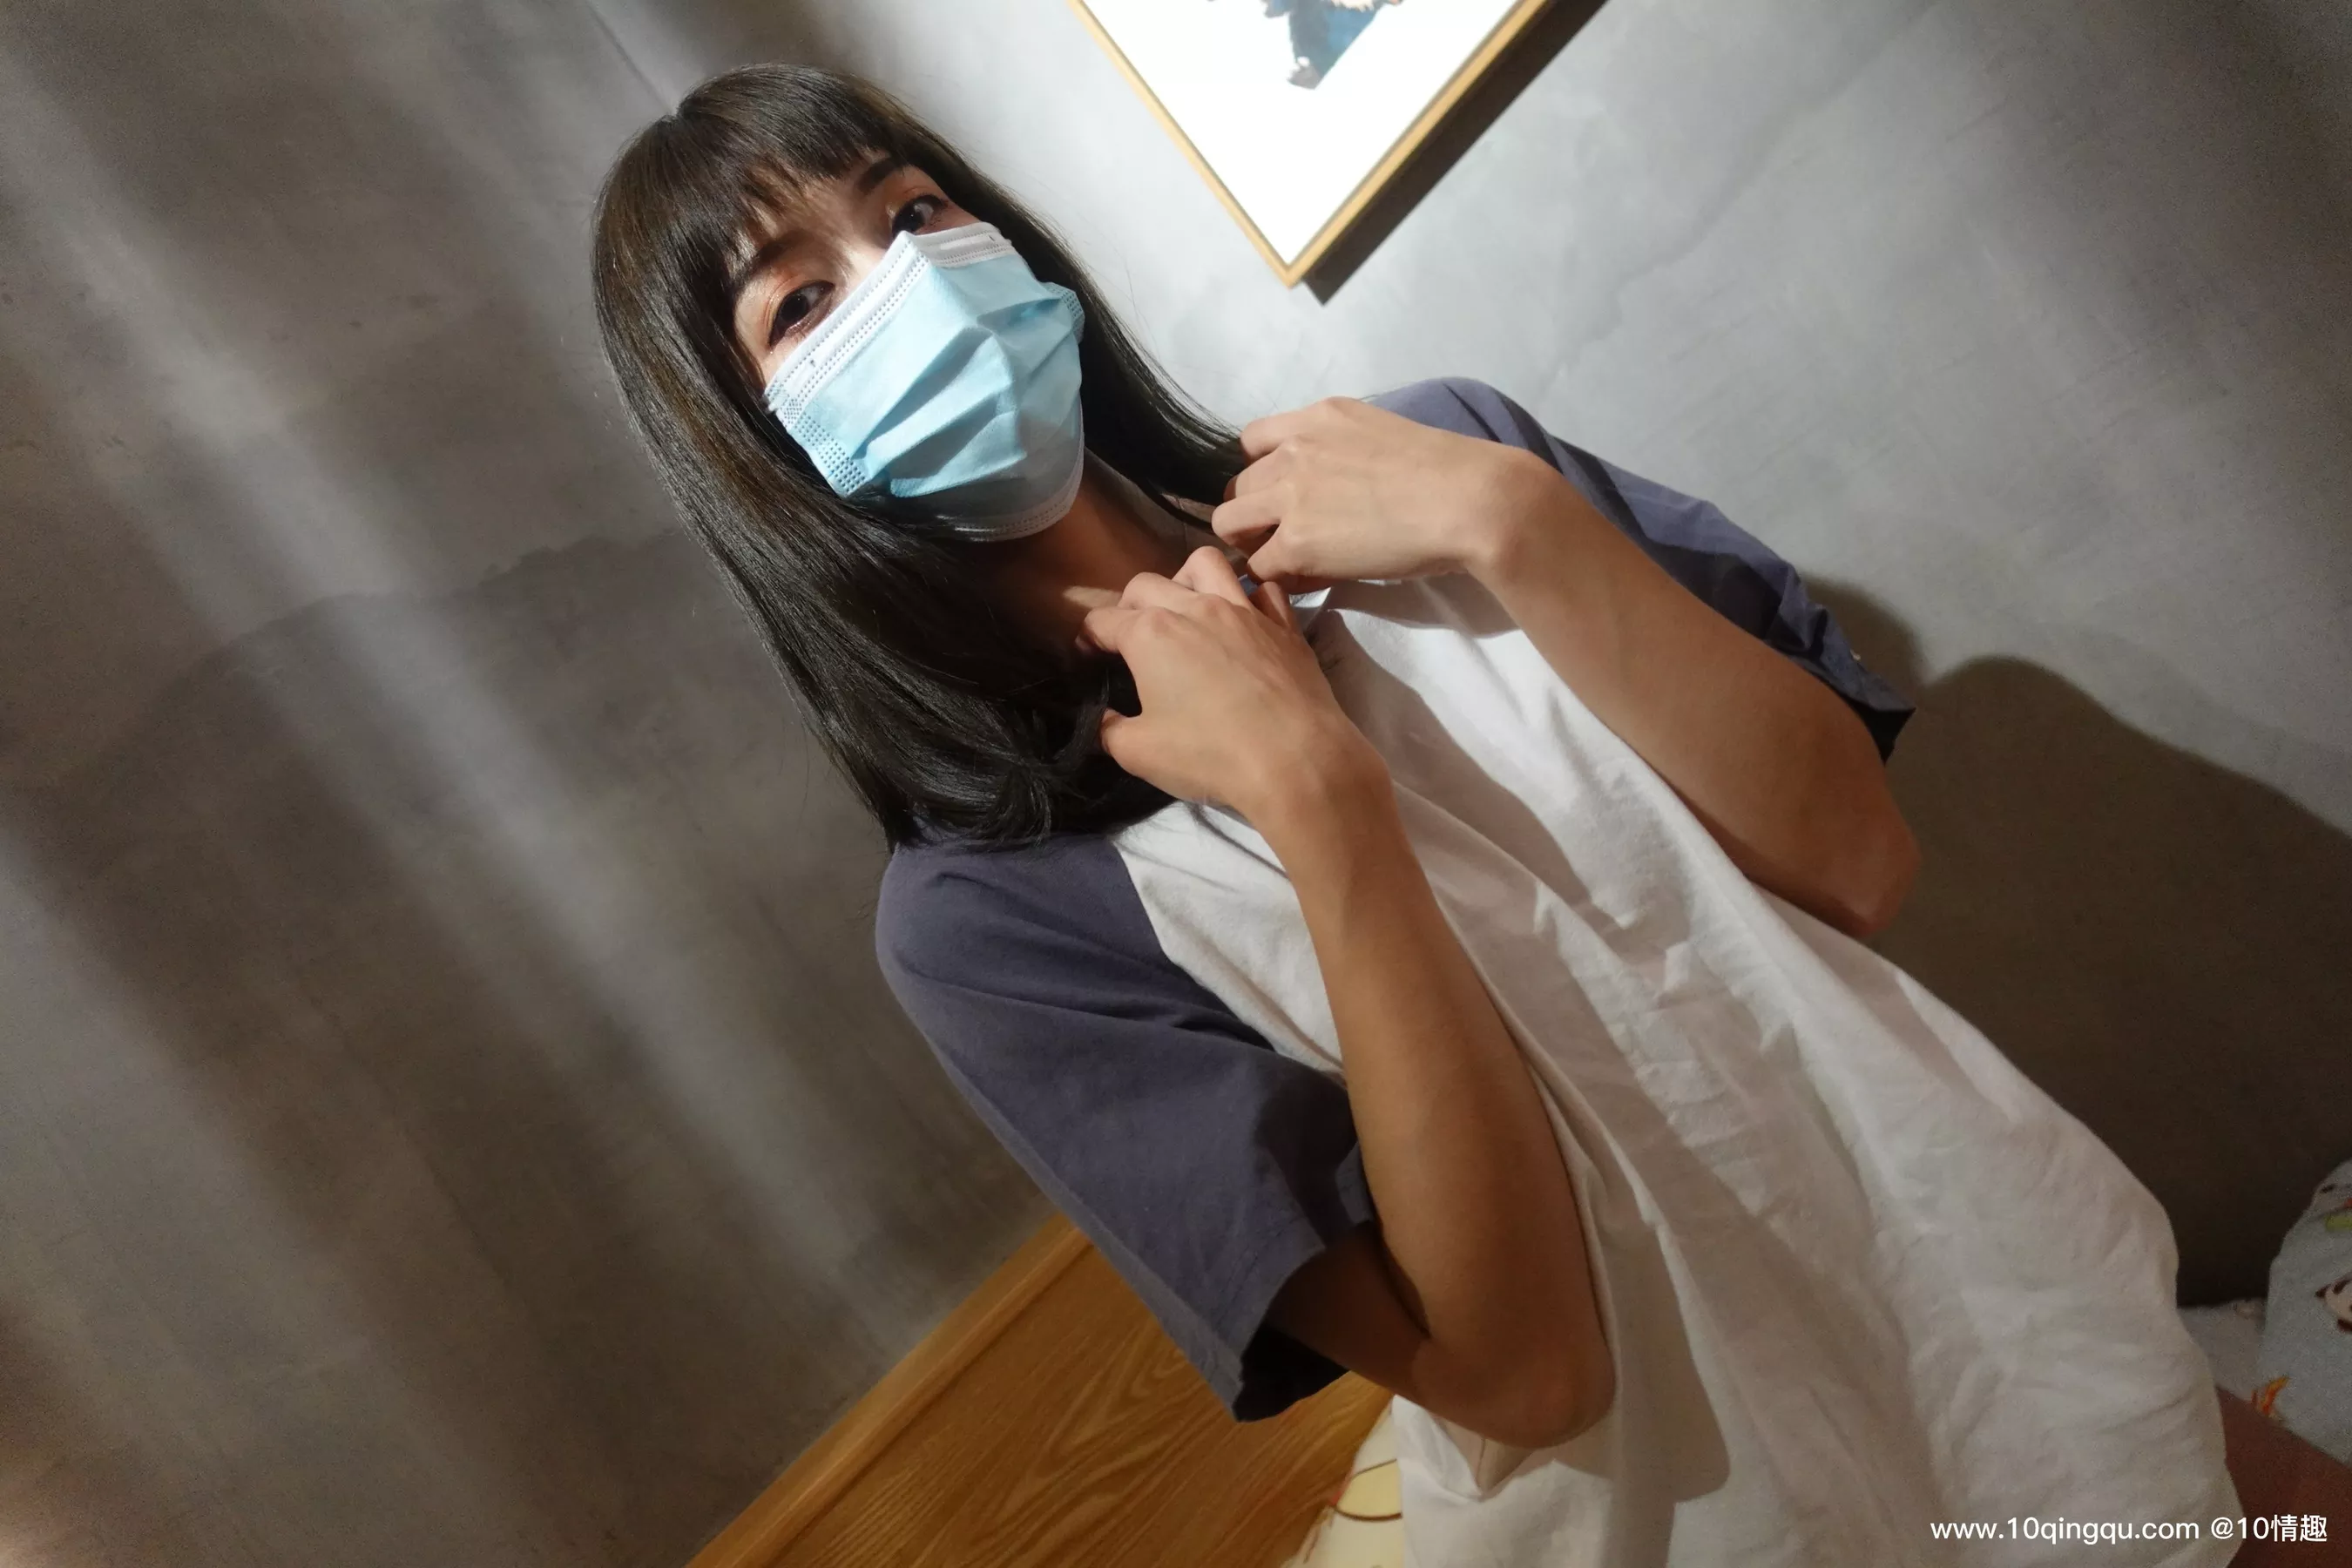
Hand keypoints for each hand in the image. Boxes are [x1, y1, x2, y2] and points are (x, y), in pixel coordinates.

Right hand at [1080, 547, 1382, 825]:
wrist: (1296, 760)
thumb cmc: (1210, 755)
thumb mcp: (1139, 753)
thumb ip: (1108, 731)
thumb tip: (1100, 721)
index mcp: (1150, 633)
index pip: (1102, 621)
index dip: (1088, 639)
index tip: (1088, 657)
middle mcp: (1194, 608)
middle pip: (1145, 584)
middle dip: (1128, 606)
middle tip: (1131, 637)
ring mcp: (1244, 610)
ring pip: (1207, 563)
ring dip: (1185, 579)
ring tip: (1185, 608)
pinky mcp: (1284, 624)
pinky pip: (1264, 590)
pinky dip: (1249, 596)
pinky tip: (1244, 620)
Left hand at [1209, 397, 1567, 586]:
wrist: (1470, 500)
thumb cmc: (1447, 472)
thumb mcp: (1381, 434)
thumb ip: (1341, 451)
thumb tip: (1327, 492)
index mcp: (1319, 417)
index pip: (1252, 439)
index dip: (1261, 473)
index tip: (1281, 496)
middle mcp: (1295, 449)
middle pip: (1237, 486)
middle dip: (1253, 513)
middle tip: (1280, 537)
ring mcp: (1291, 495)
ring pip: (1231, 524)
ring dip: (1251, 544)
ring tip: (1282, 561)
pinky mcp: (1297, 542)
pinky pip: (1259, 566)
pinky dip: (1275, 577)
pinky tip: (1304, 580)